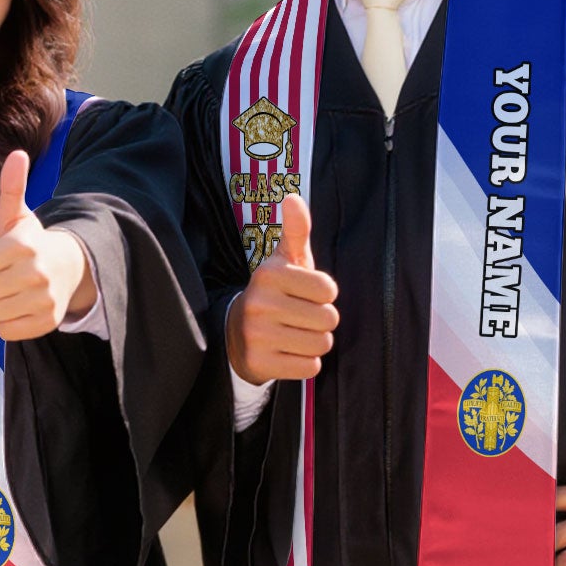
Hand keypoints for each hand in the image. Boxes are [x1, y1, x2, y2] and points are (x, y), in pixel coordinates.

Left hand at [0, 149, 93, 340]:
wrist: (70, 268)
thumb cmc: (32, 242)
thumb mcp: (18, 215)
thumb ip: (12, 187)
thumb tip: (17, 153)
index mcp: (22, 247)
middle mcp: (35, 274)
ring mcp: (43, 300)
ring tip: (5, 291)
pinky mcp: (47, 322)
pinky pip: (5, 331)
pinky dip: (6, 322)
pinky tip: (16, 306)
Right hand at [225, 192, 337, 381]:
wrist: (235, 333)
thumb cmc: (274, 293)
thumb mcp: (284, 261)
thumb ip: (296, 231)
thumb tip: (293, 197)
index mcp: (269, 274)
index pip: (329, 290)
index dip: (324, 295)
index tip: (304, 294)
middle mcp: (259, 303)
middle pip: (329, 319)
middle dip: (321, 321)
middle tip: (299, 317)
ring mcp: (257, 335)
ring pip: (321, 344)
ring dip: (314, 342)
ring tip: (294, 334)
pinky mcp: (259, 363)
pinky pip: (309, 367)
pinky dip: (304, 363)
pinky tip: (287, 352)